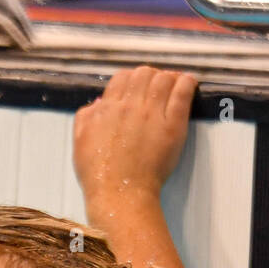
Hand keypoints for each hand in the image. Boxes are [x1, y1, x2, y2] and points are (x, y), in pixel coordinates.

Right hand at [74, 66, 196, 222]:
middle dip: (150, 76)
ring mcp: (151, 115)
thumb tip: (99, 102)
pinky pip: (181, 94)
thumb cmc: (98, 174)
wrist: (119, 193)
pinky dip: (187, 84)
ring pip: (163, 79)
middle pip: (143, 73)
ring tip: (175, 84)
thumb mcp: (79, 141)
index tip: (138, 88)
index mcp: (107, 109)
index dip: (131, 79)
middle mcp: (129, 106)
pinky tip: (188, 83)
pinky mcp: (172, 126)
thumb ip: (85, 117)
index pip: (122, 78)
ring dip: (169, 78)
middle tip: (156, 87)